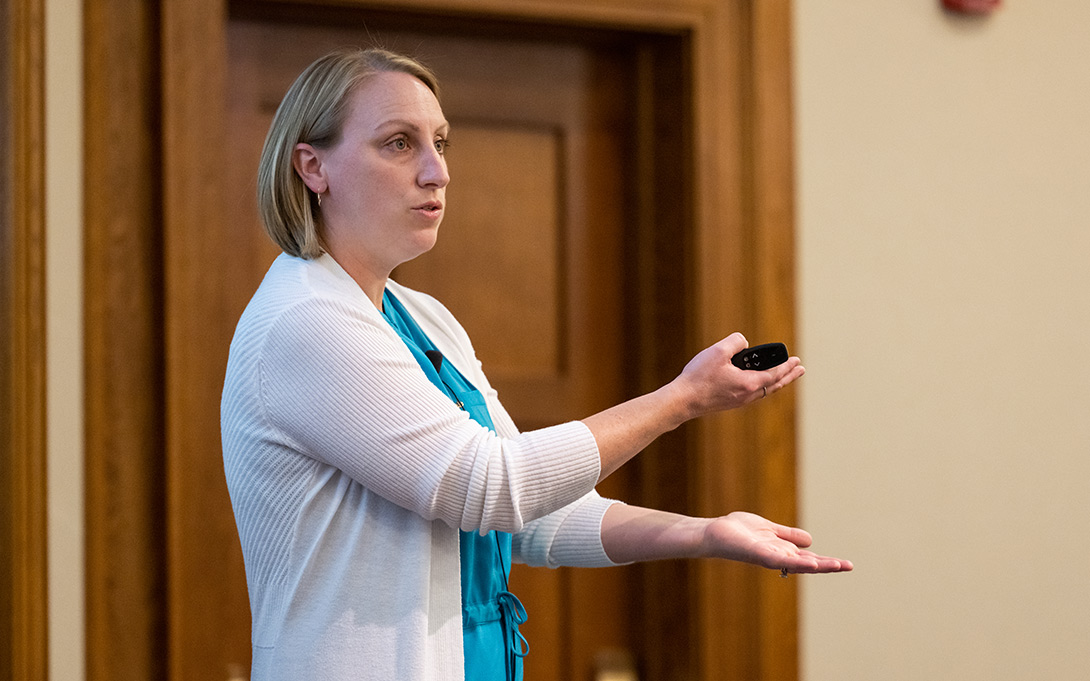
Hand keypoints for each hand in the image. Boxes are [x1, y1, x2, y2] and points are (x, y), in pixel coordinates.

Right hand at [672, 333, 804, 418]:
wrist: (683, 400)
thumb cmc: (699, 377)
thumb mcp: (718, 351)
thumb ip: (735, 342)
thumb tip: (743, 342)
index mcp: (748, 383)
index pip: (774, 374)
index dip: (787, 366)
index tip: (797, 361)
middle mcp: (747, 395)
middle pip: (774, 385)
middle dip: (788, 376)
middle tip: (800, 369)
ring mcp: (739, 401)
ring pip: (765, 391)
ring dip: (777, 382)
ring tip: (784, 377)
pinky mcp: (730, 403)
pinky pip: (754, 394)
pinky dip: (764, 387)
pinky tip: (759, 384)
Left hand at [701, 511, 852, 573]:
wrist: (714, 533)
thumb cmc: (738, 531)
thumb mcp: (769, 530)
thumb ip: (787, 535)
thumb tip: (810, 541)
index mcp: (781, 551)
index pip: (809, 558)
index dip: (827, 561)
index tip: (846, 564)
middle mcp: (777, 556)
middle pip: (807, 563)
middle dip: (827, 565)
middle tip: (848, 567)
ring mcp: (768, 556)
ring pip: (797, 563)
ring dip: (817, 565)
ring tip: (836, 566)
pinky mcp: (757, 553)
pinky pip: (779, 559)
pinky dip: (794, 562)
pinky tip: (808, 563)